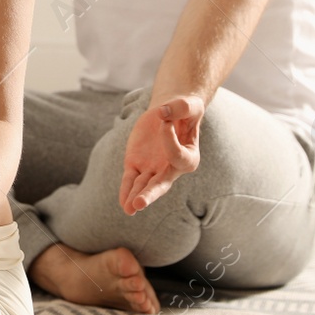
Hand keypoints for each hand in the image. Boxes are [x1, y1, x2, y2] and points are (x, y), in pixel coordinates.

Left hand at [119, 95, 203, 214]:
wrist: (167, 113)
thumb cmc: (184, 110)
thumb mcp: (188, 105)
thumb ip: (180, 107)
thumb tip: (163, 113)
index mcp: (190, 156)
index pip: (177, 155)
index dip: (169, 139)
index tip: (164, 120)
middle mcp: (172, 168)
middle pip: (161, 184)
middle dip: (150, 193)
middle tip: (140, 203)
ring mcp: (153, 169)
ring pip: (144, 185)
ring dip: (136, 196)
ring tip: (129, 209)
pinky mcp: (137, 164)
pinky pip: (130, 179)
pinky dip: (126, 190)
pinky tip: (124, 204)